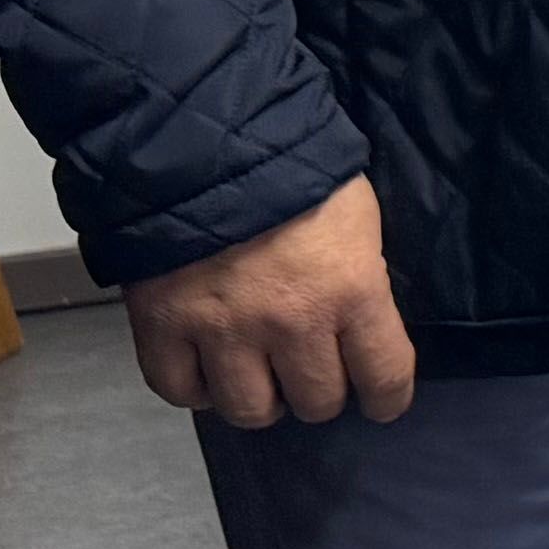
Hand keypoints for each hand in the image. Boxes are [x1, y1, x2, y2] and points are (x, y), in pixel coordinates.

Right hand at [129, 175, 417, 426]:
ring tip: (260, 377)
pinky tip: (208, 370)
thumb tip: (361, 329)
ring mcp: (222, 329)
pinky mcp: (162, 327)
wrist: (202, 137)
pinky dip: (196, 389)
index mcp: (351, 291)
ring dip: (261, 400)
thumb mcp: (357, 220)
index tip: (380, 402)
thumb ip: (359, 281)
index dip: (387, 398)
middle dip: (320, 391)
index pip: (385, 378)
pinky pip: (180, 390)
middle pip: (317, 402)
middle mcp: (291, 322)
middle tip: (310, 370)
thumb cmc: (297, 170)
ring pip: (250, 410)